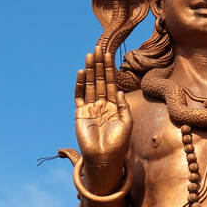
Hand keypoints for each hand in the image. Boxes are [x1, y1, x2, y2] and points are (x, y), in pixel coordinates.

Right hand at [74, 45, 132, 178]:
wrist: (105, 157)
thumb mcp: (127, 123)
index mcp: (113, 105)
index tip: (109, 54)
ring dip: (89, 70)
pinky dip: (80, 84)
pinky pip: (79, 96)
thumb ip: (123, 106)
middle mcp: (101, 104)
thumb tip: (118, 90)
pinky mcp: (81, 113)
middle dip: (99, 64)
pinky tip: (81, 72)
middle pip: (99, 80)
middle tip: (98, 48)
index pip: (110, 82)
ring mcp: (90, 107)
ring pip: (89, 84)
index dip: (109, 69)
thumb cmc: (118, 143)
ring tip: (90, 55)